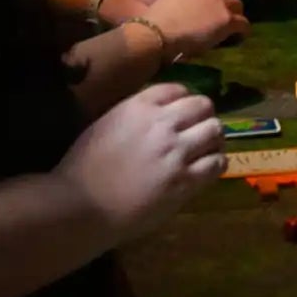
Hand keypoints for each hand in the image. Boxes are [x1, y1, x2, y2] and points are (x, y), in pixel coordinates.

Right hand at [58, 83, 223, 240]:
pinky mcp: (185, 181)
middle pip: (203, 106)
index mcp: (139, 107)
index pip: (178, 89)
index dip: (183, 101)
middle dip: (202, 116)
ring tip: (205, 149)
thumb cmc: (82, 168)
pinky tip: (205, 169)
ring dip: (212, 138)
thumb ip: (135, 113)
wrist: (80, 207)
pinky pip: (217, 163)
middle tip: (197, 131)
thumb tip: (160, 111)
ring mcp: (176, 152)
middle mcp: (163, 124)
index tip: (181, 114)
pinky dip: (216, 163)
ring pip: (215, 131)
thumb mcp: (105, 124)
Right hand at [131, 0, 245, 58]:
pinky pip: (242, 24)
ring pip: (236, 6)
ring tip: (230, 29)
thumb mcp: (166, 4)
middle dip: (223, 6)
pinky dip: (242, 31)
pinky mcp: (227, 18)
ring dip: (233, 16)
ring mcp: (219, 2)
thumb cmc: (153, 24)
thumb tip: (187, 15)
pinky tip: (238, 38)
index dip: (208, 2)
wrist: (156, 34)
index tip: (205, 12)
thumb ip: (180, 3)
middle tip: (219, 20)